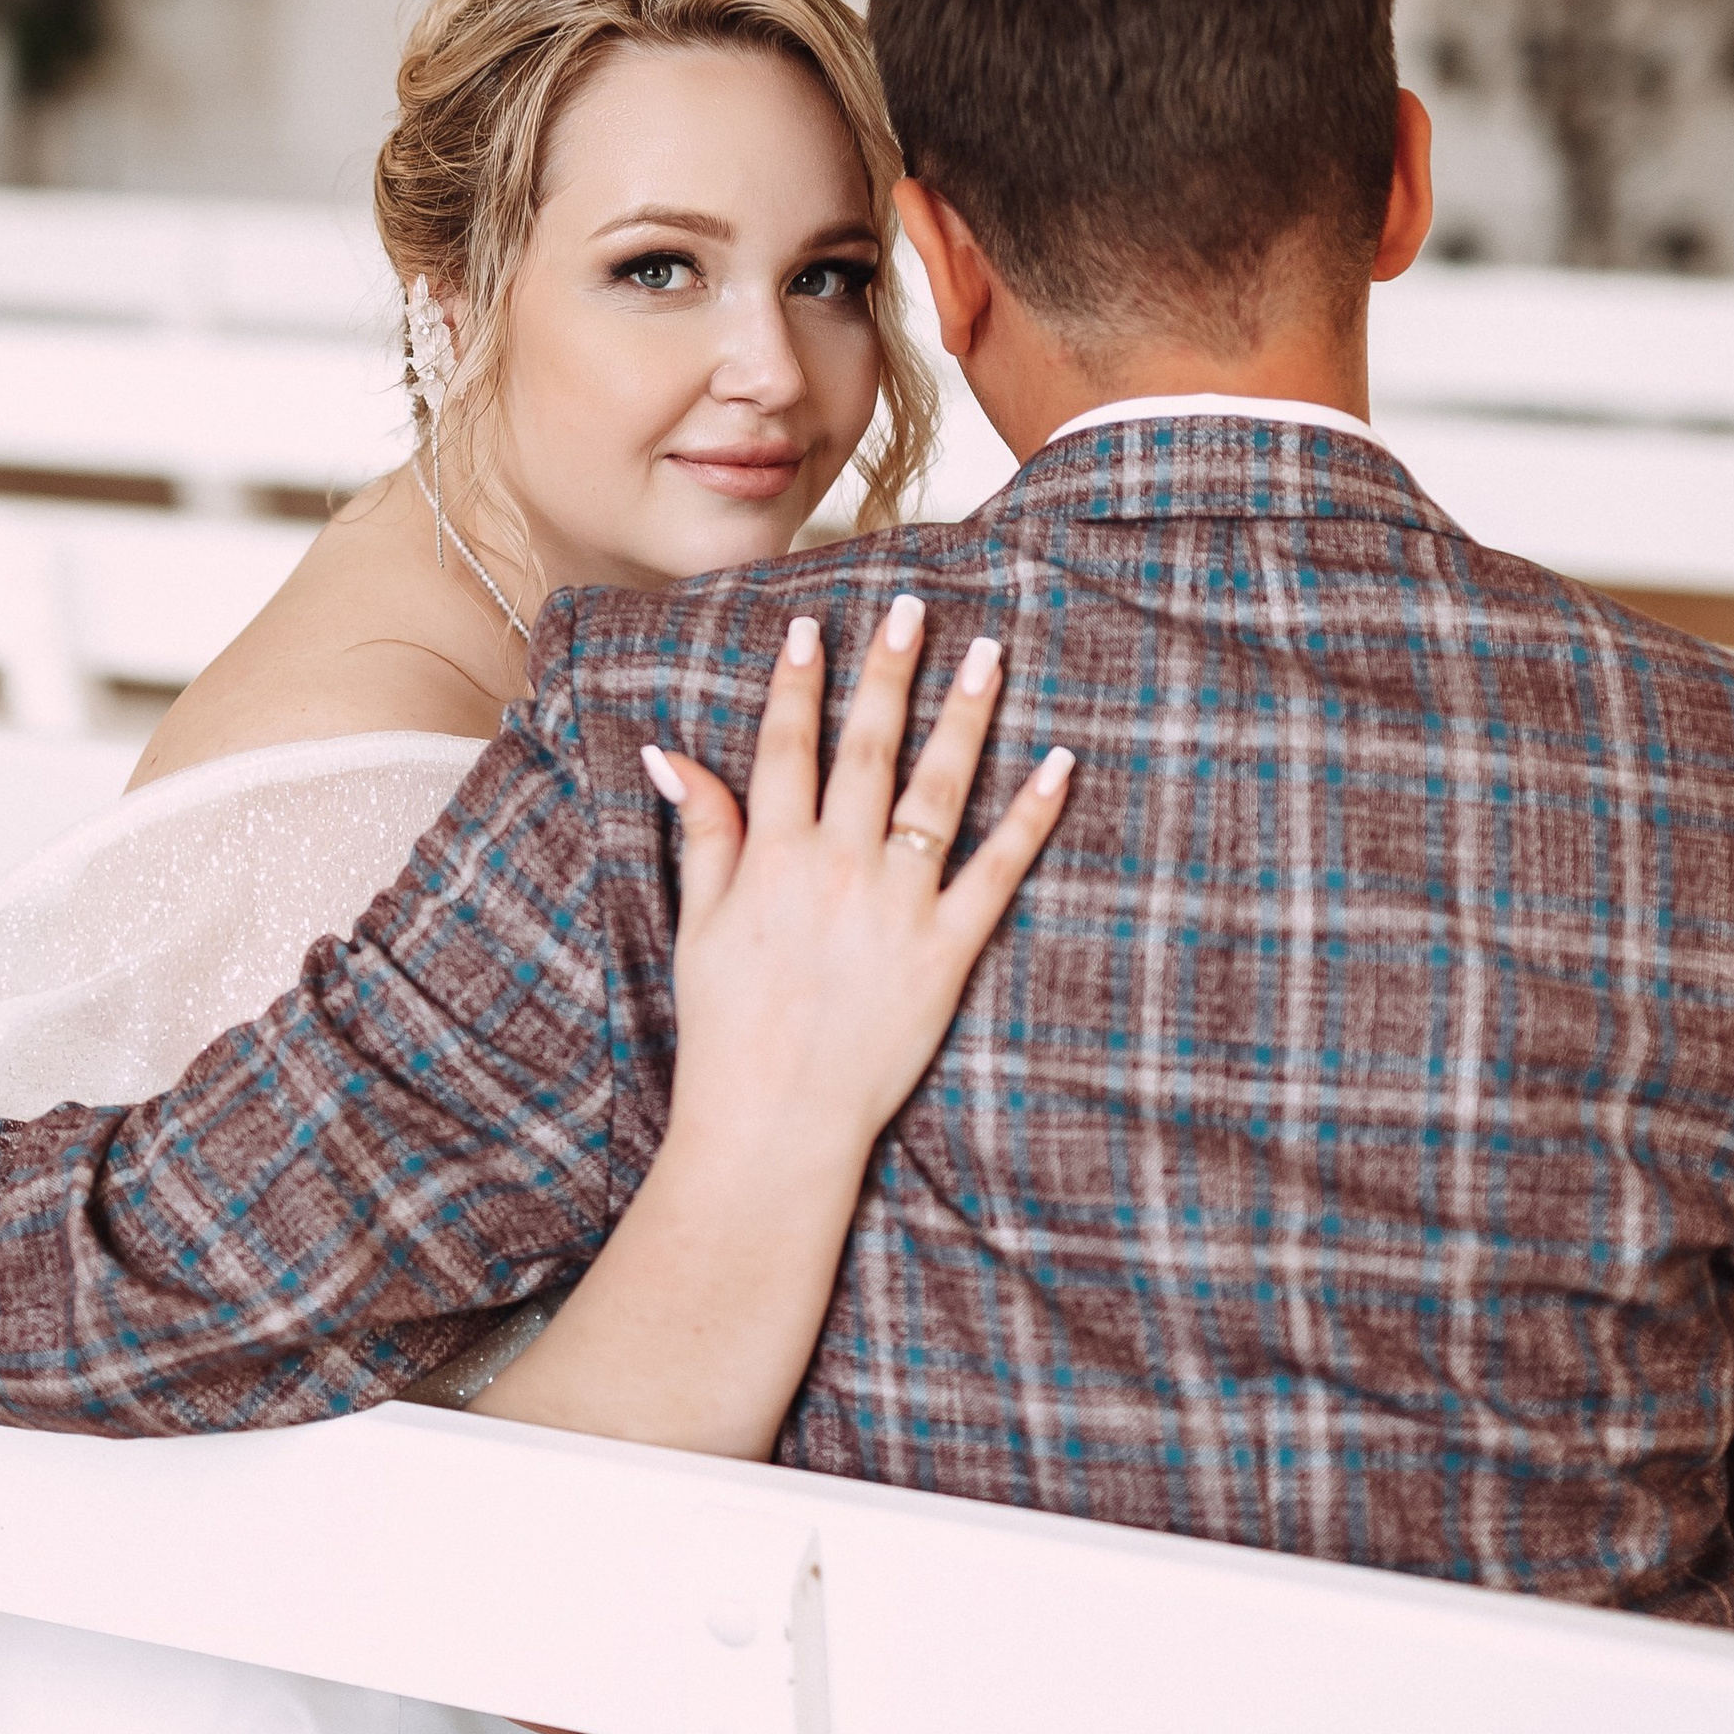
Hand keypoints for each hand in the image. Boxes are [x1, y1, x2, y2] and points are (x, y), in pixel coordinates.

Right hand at [645, 596, 1073, 1172]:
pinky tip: (1061, 763)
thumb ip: (702, 833)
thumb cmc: (729, 1029)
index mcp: (774, 856)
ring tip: (990, 654)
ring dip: (966, 716)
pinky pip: (999, 871)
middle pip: (869, 749)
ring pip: (938, 790)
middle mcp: (838, 867)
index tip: (814, 626)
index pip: (788, 746)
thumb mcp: (700, 925)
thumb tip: (672, 753)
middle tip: (914, 609)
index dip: (800, 682)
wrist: (771, 1125)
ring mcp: (898, 906)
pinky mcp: (947, 952)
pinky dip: (1033, 816)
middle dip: (891, 672)